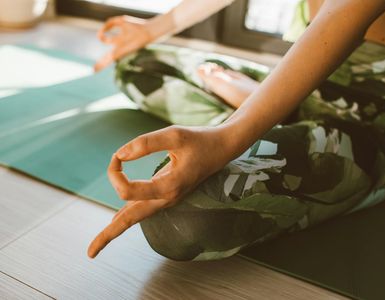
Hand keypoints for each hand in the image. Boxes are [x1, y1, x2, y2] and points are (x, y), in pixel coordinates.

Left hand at [87, 125, 233, 257]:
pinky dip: (126, 216)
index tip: (118, 155)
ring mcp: (166, 198)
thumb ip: (146, 143)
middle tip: (89, 254)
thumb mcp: (175, 135)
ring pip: (136, 217)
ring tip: (96, 247)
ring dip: (115, 229)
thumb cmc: (200, 140)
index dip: (114, 172)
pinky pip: (142, 208)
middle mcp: (167, 198)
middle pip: (131, 221)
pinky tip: (115, 221)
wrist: (221, 148)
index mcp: (169, 187)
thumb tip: (120, 154)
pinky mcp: (166, 193)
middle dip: (109, 235)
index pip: (127, 190)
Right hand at [94, 15, 151, 71]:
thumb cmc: (136, 26)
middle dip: (101, 63)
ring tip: (94, 71)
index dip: (101, 36)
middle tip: (93, 70)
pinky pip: (113, 58)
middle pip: (107, 56)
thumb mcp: (120, 21)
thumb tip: (100, 31)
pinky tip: (99, 68)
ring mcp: (121, 51)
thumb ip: (109, 23)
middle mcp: (119, 47)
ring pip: (109, 59)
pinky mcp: (123, 53)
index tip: (100, 35)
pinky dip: (106, 63)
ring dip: (101, 65)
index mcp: (119, 40)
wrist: (147, 31)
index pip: (107, 40)